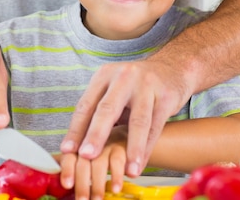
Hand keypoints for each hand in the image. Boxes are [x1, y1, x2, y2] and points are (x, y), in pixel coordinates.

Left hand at [60, 126, 127, 199]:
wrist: (128, 126)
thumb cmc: (103, 143)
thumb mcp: (85, 150)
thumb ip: (70, 161)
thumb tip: (49, 174)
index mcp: (79, 142)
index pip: (69, 155)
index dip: (67, 170)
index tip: (67, 184)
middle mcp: (91, 140)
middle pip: (83, 161)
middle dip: (82, 182)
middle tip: (82, 199)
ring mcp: (107, 142)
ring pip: (100, 162)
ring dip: (98, 183)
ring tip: (97, 198)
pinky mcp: (124, 145)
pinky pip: (120, 160)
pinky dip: (118, 175)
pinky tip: (117, 187)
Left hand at [61, 57, 188, 176]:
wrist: (171, 68)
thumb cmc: (135, 86)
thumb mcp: (113, 90)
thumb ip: (97, 112)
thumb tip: (75, 146)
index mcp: (105, 75)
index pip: (86, 104)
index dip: (76, 128)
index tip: (67, 150)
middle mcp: (124, 77)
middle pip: (108, 108)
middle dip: (96, 134)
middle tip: (86, 156)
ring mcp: (147, 85)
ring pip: (138, 121)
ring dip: (131, 148)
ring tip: (125, 170)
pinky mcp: (166, 96)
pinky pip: (155, 127)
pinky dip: (147, 150)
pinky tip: (139, 165)